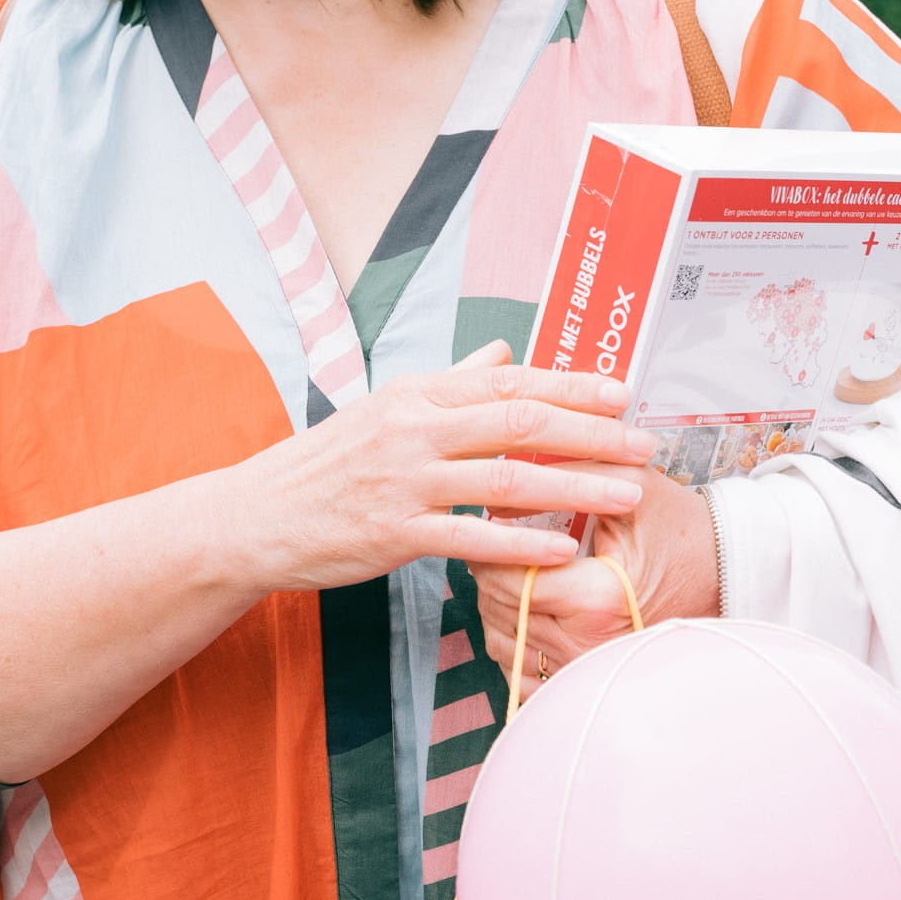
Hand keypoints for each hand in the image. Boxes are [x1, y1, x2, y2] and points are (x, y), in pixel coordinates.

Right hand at [228, 345, 655, 597]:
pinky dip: (520, 541)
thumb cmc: (326, 465)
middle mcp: (414, 429)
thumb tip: (505, 352)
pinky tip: (561, 547)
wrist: (256, 516)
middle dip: (592, 434)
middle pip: (520, 423)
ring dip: (574, 487)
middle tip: (645, 445)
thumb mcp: (386, 410)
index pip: (509, 382)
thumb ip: (452, 383)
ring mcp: (403, 481)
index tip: (623, 394)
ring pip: (505, 478)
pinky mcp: (392, 533)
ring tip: (626, 495)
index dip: (572, 387)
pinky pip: (469, 537)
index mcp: (417, 394)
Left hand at [475, 470, 719, 688]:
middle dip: (491, 571)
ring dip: (497, 605)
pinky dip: (513, 643)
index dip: (492, 546)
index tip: (497, 522)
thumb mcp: (631, 483)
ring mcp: (584, 671)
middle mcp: (587, 645)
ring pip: (502, 641)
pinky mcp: (584, 684)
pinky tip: (527, 612)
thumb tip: (500, 484)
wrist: (722, 574)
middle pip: (499, 608)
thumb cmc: (679, 528)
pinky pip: (520, 674)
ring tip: (514, 572)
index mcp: (597, 599)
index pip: (508, 576)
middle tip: (499, 541)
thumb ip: (567, 471)